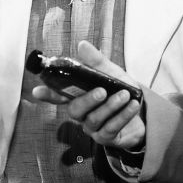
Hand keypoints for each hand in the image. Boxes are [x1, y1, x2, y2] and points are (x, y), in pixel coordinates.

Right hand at [28, 40, 146, 152]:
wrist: (144, 113)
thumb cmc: (122, 93)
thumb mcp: (111, 74)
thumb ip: (96, 62)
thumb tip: (82, 45)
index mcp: (79, 97)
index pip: (58, 96)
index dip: (47, 94)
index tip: (37, 91)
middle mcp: (82, 114)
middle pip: (74, 110)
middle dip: (87, 100)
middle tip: (102, 91)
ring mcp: (93, 127)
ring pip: (94, 119)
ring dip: (110, 106)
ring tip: (125, 95)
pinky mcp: (106, 138)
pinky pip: (110, 128)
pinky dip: (122, 116)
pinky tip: (132, 106)